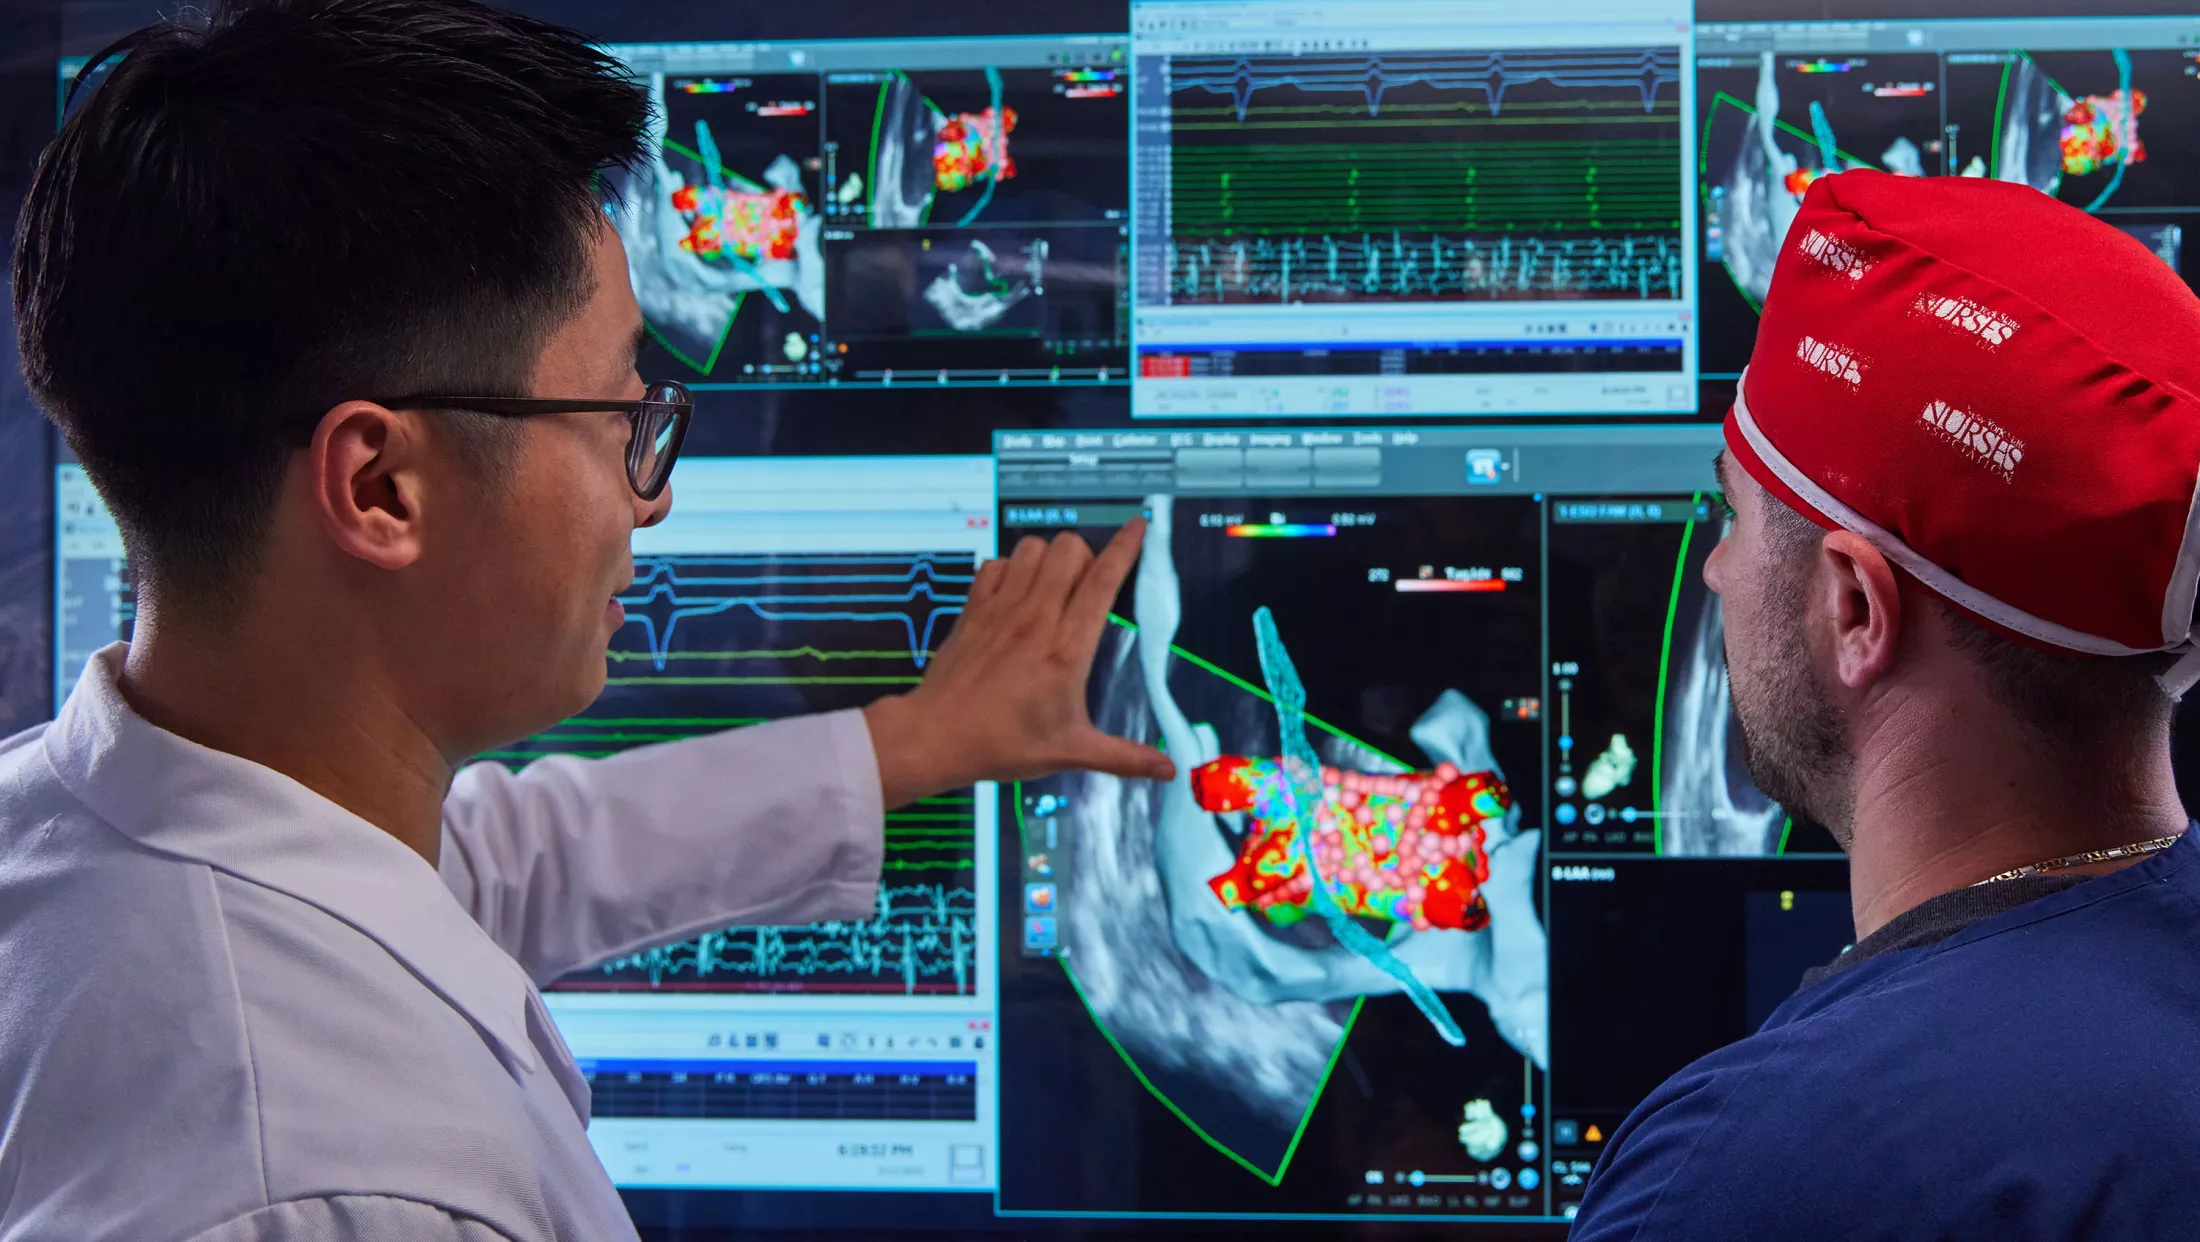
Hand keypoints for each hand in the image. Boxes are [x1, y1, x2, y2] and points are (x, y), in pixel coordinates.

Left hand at [862, 521, 1176, 808]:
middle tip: (1090, 582)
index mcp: (1067, 648)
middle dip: (1087, 553)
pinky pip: (995, 564)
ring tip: (1055, 584)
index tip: (1138, 527)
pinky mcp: (973, 610)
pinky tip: (1016, 593)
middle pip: (1070, 549)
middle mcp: (1035, 618)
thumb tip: (1167, 771)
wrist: (935, 737)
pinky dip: (1010, 568)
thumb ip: (1124, 757)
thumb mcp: (1070, 751)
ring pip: (1033, 548)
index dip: (1127, 547)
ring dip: (1050, 556)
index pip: (1103, 580)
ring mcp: (1000, 609)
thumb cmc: (1000, 743)